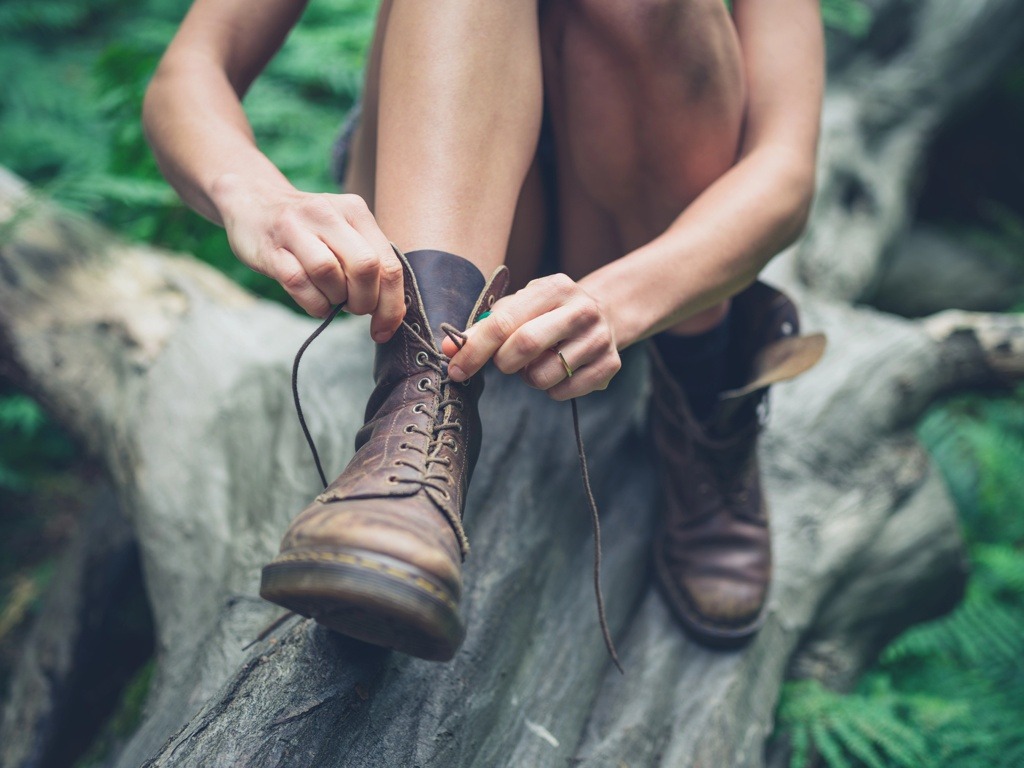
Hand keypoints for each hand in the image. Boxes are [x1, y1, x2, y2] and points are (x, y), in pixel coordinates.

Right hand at [214, 175, 404, 340]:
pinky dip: (312, 303)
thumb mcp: (343, 232)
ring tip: (331, 298)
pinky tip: (314, 301)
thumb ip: (369, 260)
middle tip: (355, 308)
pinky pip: (298, 283)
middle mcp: (328, 214)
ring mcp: (296, 228)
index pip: (388, 263)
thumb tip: (390, 309)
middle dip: (365, 301)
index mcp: (355, 211)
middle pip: (365, 266)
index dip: (392, 304)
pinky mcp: (270, 248)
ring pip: (330, 273)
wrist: (252, 204)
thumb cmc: (308, 230)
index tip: (386, 328)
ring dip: (335, 300)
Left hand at [441, 273, 620, 399]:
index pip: (504, 322)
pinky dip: (550, 389)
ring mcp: (599, 338)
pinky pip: (563, 391)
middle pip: (525, 346)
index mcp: (555, 287)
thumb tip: (450, 348)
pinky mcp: (610, 365)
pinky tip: (558, 371)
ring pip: (543, 376)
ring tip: (537, 363)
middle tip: (504, 364)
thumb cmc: (548, 312)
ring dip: (528, 378)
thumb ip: (484, 325)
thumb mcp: (520, 306)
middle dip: (503, 363)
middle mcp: (582, 309)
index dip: (475, 349)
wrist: (605, 315)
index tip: (456, 369)